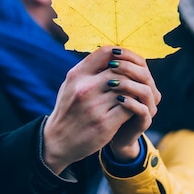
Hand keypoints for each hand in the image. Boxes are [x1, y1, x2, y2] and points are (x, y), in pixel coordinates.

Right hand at [43, 46, 159, 173]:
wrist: (57, 142)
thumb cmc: (67, 110)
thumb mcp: (70, 85)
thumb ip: (88, 70)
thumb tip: (111, 53)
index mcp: (77, 76)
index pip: (106, 52)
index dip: (121, 54)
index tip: (126, 61)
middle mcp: (85, 89)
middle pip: (120, 70)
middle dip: (131, 74)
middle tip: (136, 79)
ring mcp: (95, 107)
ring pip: (127, 89)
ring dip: (134, 90)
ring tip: (136, 93)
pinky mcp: (105, 124)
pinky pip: (129, 107)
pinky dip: (134, 105)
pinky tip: (133, 107)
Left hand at [107, 49, 160, 161]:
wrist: (103, 135)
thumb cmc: (101, 107)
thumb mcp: (101, 86)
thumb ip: (104, 70)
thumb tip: (98, 47)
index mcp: (139, 80)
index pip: (139, 61)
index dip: (127, 54)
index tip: (111, 51)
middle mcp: (148, 91)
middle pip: (145, 73)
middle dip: (128, 67)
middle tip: (111, 65)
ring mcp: (148, 107)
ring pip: (146, 90)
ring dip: (129, 84)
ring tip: (111, 82)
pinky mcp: (144, 122)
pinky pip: (143, 110)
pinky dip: (131, 103)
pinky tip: (117, 99)